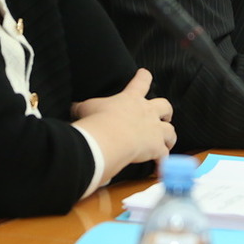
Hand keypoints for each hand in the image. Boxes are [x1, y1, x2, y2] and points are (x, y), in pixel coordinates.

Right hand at [73, 69, 175, 184]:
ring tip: (168, 143)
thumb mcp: (86, 108)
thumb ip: (82, 107)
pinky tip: (160, 169)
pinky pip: (164, 156)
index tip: (145, 74)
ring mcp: (154, 130)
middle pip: (165, 106)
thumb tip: (73, 108)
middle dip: (166, 111)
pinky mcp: (156, 148)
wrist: (108, 138)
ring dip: (169, 137)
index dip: (143, 77)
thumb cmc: (96, 120)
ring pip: (170, 131)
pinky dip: (163, 163)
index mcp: (131, 99)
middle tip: (165, 116)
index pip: (141, 81)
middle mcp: (147, 112)